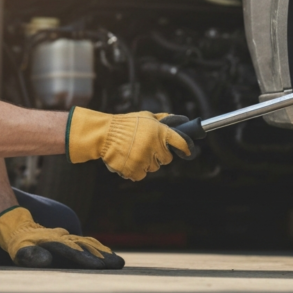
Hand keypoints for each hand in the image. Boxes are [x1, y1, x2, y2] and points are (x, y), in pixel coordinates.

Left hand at [0, 206, 123, 269]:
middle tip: (119, 264)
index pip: (73, 251)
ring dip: (104, 253)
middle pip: (87, 247)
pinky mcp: (70, 238)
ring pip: (89, 244)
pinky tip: (107, 253)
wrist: (19, 224)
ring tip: (118, 262)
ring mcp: (68, 237)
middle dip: (103, 256)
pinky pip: (87, 242)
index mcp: (54, 242)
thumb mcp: (20, 249)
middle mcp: (65, 238)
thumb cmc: (19, 241)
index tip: (101, 266)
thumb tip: (47, 260)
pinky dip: (99, 248)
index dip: (87, 258)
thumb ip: (32, 255)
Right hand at [65, 107, 194, 180]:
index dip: (186, 148)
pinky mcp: (135, 170)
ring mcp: (144, 159)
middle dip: (159, 155)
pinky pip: (141, 175)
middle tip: (147, 148)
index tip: (188, 152)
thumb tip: (180, 120)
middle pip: (167, 159)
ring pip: (153, 168)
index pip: (180, 142)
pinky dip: (135, 171)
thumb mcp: (146, 116)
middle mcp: (154, 146)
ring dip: (146, 163)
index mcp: (159, 131)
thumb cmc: (126, 124)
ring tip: (134, 152)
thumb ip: (164, 119)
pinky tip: (128, 160)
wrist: (104, 134)